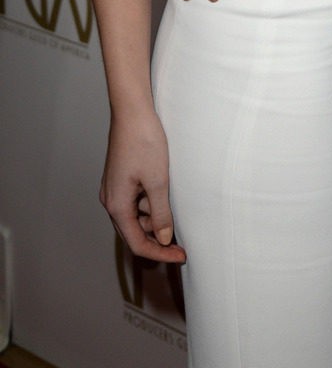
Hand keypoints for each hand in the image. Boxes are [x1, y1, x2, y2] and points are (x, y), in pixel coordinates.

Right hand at [101, 111, 185, 263]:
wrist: (132, 111)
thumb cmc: (143, 141)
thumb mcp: (158, 180)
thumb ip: (160, 213)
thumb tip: (164, 238)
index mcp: (117, 206)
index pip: (137, 243)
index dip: (160, 253)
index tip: (181, 256)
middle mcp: (111, 201)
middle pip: (135, 232)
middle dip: (158, 239)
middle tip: (183, 242)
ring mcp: (115, 189)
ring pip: (136, 216)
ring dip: (155, 218)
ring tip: (176, 205)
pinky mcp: (121, 178)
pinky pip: (136, 200)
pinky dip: (151, 202)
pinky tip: (165, 191)